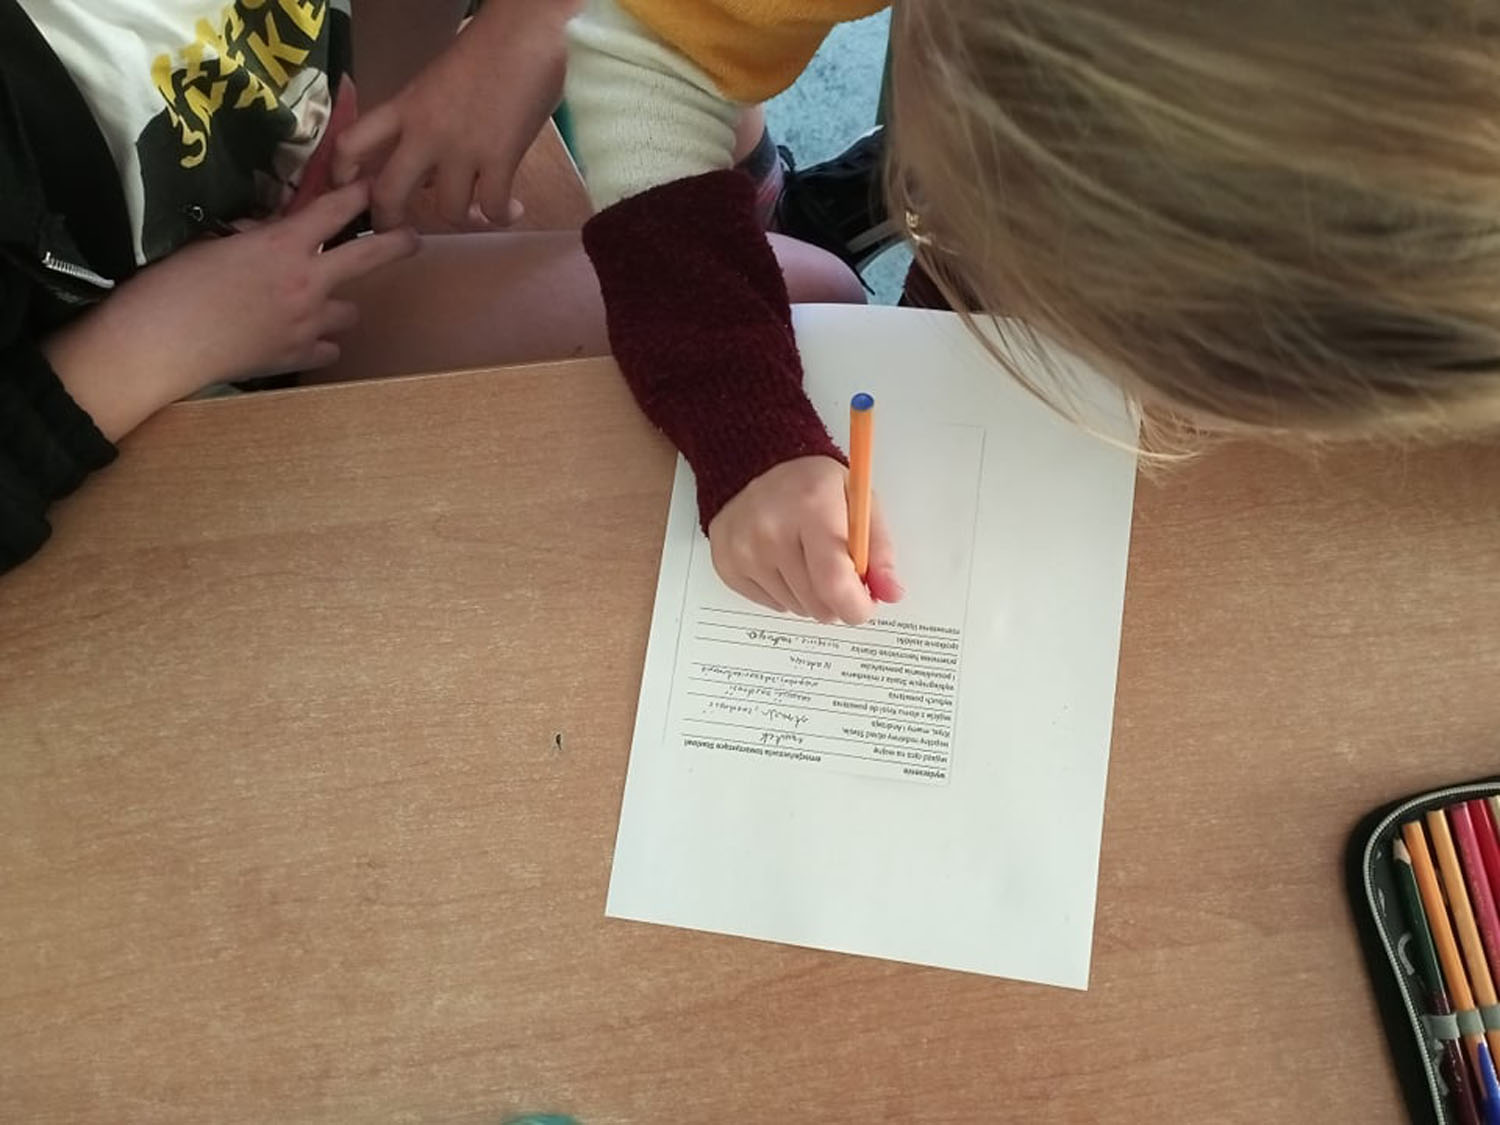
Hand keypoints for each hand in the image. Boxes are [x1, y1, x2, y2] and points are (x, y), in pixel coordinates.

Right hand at [43, 183, 416, 439]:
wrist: (161, 342)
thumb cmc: (172, 285)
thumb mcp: (212, 245)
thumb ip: (253, 239)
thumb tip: (268, 235)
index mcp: (282, 245)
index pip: (333, 211)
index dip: (356, 195)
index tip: (373, 187)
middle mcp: (306, 282)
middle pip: (369, 258)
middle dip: (397, 244)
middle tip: (412, 239)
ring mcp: (308, 324)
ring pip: (350, 312)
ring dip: (337, 306)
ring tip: (315, 306)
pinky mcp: (298, 358)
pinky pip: (328, 348)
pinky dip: (318, 344)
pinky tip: (299, 340)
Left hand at [333, 0, 571, 230]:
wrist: (523, 35)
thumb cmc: (486, 50)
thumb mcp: (436, 84)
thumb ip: (425, 121)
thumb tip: (430, 160)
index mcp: (403, 108)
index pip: (351, 145)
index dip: (342, 175)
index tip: (350, 191)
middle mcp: (424, 133)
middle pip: (388, 193)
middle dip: (389, 221)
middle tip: (400, 231)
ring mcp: (461, 149)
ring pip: (447, 210)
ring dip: (462, 219)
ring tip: (477, 213)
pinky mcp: (499, 160)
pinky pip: (491, 208)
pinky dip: (501, 216)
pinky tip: (511, 210)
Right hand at [708, 457, 904, 624]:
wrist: (757, 463)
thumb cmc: (813, 483)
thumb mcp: (858, 501)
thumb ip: (879, 549)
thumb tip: (891, 593)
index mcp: (812, 507)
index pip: (835, 582)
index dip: (856, 607)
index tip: (865, 605)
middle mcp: (771, 529)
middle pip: (816, 603)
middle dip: (837, 600)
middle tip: (838, 572)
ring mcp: (743, 548)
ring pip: (795, 608)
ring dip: (810, 595)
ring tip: (807, 559)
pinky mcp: (725, 562)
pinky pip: (769, 604)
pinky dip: (783, 592)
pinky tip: (783, 561)